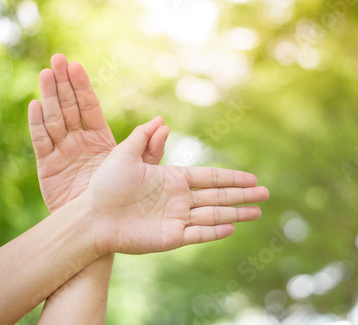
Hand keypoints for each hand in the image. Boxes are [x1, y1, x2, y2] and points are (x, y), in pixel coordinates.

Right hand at [28, 54, 168, 211]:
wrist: (101, 224)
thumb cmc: (122, 197)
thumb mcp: (139, 170)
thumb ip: (150, 147)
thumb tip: (163, 122)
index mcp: (100, 138)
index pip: (89, 107)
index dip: (82, 87)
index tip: (76, 65)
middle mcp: (79, 141)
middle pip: (70, 107)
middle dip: (63, 84)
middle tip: (57, 59)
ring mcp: (62, 152)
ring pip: (55, 119)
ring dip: (50, 97)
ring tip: (46, 74)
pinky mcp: (48, 167)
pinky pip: (41, 142)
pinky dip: (38, 124)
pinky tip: (35, 105)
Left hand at [87, 117, 269, 254]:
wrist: (91, 217)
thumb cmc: (104, 185)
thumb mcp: (124, 154)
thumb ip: (144, 137)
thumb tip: (161, 120)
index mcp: (172, 179)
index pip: (210, 177)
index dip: (232, 177)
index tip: (252, 178)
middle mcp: (179, 199)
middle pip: (218, 196)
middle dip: (242, 195)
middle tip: (266, 194)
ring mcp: (176, 219)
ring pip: (213, 215)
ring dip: (236, 214)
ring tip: (257, 212)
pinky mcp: (170, 238)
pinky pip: (198, 234)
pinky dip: (215, 232)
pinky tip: (232, 228)